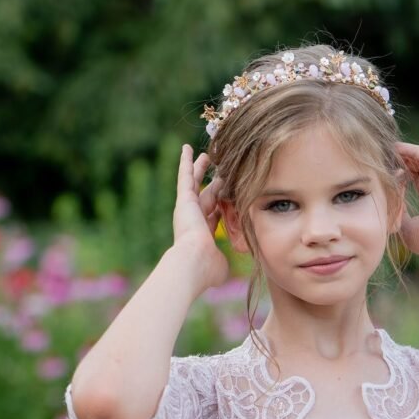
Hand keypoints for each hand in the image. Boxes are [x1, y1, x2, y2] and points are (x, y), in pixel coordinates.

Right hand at [172, 146, 229, 288]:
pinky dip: (185, 162)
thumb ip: (228, 262)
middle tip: (216, 171)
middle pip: (206, 196)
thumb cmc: (208, 269)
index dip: (222, 206)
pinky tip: (186, 148)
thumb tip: (234, 268)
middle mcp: (194, 220)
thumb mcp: (223, 266)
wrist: (193, 263)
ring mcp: (188, 209)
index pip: (214, 216)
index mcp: (204, 235)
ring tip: (206, 155)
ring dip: (200, 169)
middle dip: (212, 183)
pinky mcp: (184, 200)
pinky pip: (185, 176)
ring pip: (195, 183)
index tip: (228, 197)